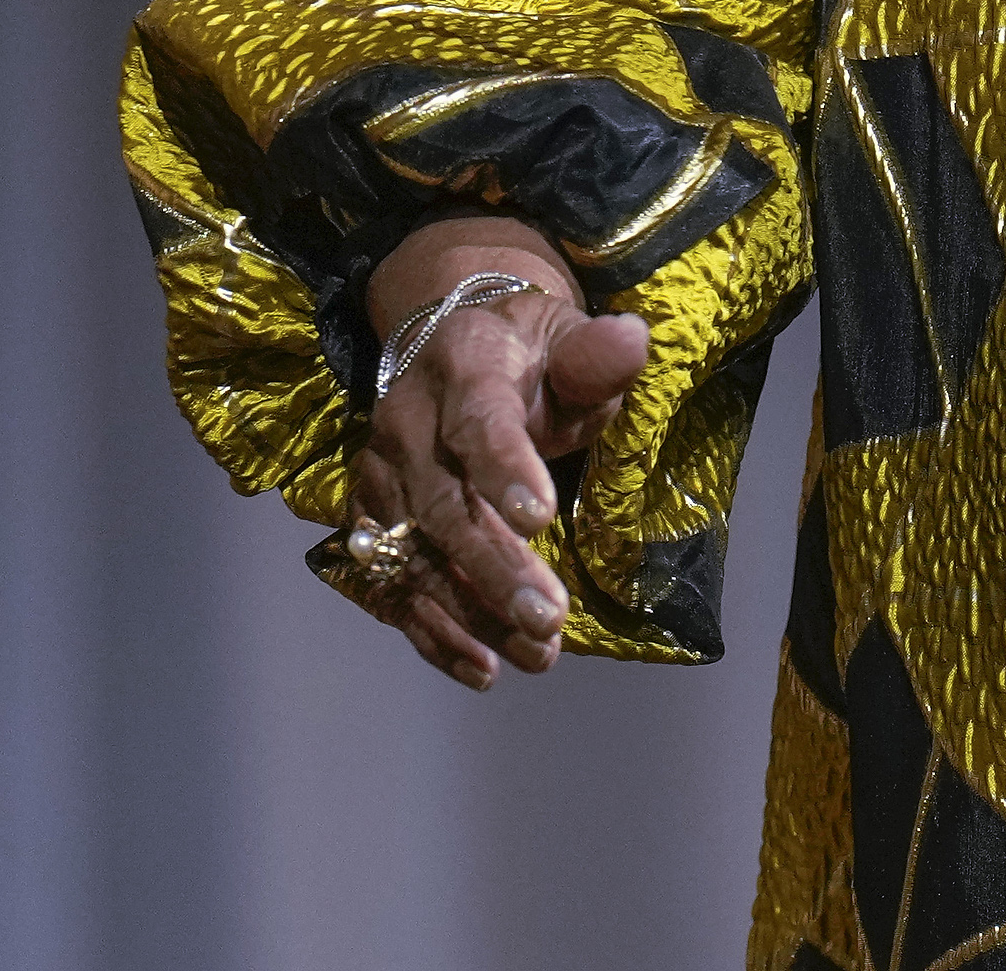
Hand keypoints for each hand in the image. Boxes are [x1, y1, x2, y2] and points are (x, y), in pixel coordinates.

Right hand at [339, 223, 653, 688]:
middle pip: (442, 504)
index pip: (477, 421)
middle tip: (547, 619)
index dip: (504, 468)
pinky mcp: (373, 519)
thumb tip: (632, 341)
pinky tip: (480, 667)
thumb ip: (596, 355)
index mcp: (462, 366)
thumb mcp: (567, 336)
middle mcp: (406, 422)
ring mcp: (381, 474)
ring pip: (414, 555)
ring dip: (470, 613)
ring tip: (533, 653)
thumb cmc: (530, 354)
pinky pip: (392, 584)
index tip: (542, 518)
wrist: (452, 347)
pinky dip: (432, 632)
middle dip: (493, 568)